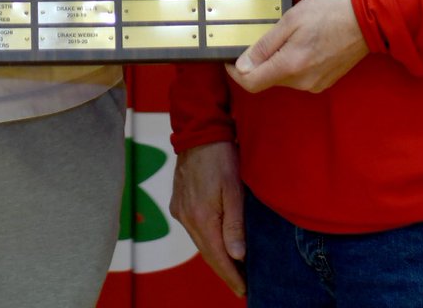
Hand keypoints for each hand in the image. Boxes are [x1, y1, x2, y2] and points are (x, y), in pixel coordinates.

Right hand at [170, 141, 245, 296]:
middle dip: (225, 270)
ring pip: (200, 241)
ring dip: (215, 255)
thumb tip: (237, 256)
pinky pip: (193, 228)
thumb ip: (234, 224)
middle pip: (208, 253)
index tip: (244, 291)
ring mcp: (180, 210)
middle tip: (241, 285)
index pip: (218, 258)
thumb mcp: (234, 190)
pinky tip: (216, 241)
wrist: (198, 131)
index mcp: (201, 218)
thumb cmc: (220, 157)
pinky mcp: (178, 201)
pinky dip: (206, 239)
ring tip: (232, 268)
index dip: (232, 277)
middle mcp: (186, 218)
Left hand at [227, 0, 368, 93]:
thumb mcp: (291, 20)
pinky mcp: (325, 81)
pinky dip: (294, 62)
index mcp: (291, 66)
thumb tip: (242, 66)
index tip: (229, 58)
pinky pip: (299, 76)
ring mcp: (315, 84)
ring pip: (283, 77)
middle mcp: (302, 82)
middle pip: (267, 79)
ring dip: (279, 60)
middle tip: (268, 33)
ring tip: (291, 34)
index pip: (251, 83)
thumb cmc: (329, 13)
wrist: (367, 19)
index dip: (236, 72)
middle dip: (260, 61)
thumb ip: (265, 46)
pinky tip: (304, 42)